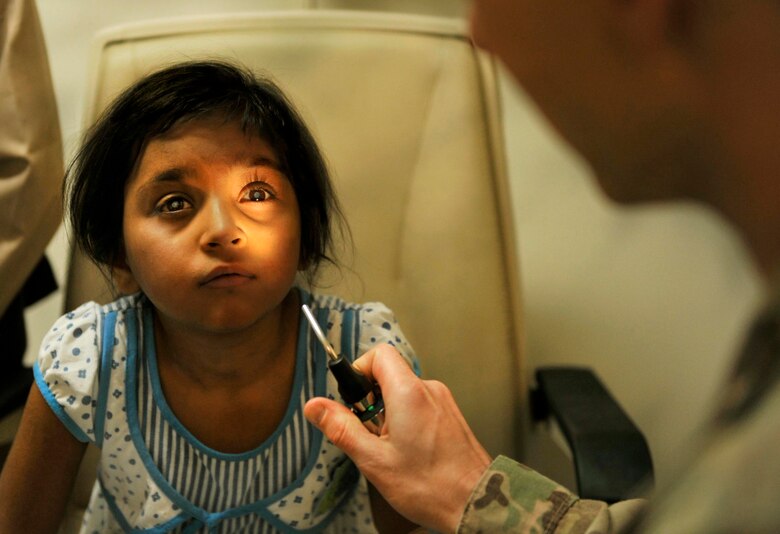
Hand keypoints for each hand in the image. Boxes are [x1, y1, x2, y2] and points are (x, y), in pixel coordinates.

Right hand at [304, 344, 491, 532]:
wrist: (478, 502)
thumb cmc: (433, 486)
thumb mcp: (375, 460)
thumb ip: (342, 428)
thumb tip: (316, 407)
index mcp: (409, 393)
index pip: (379, 354)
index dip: (359, 370)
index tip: (352, 398)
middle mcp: (429, 390)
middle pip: (389, 374)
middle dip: (370, 400)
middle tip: (369, 433)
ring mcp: (443, 402)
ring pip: (403, 392)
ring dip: (388, 414)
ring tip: (390, 449)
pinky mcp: (450, 415)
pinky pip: (419, 405)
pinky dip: (406, 421)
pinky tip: (408, 452)